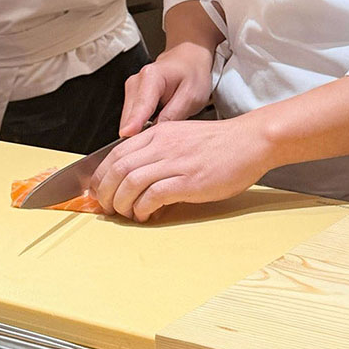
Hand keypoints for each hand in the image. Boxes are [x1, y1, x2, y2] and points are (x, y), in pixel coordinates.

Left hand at [89, 116, 270, 221]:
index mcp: (159, 133)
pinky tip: (146, 215)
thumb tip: (137, 177)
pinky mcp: (188, 181)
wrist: (249, 142)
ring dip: (121, 203)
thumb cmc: (219, 144)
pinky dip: (142, 209)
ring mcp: (175, 162)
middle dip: (105, 192)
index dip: (101, 175)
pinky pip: (153, 196)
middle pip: (117, 169)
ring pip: (130, 183)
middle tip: (106, 208)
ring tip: (125, 214)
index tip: (98, 191)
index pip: (116, 153)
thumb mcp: (182, 137)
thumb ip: (159, 151)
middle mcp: (162, 145)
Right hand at [118, 42, 214, 136]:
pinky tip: (156, 127)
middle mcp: (136, 82)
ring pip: (128, 121)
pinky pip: (131, 120)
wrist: (188, 60)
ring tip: (161, 134)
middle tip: (158, 147)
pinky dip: (141, 128)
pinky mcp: (131, 98)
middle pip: (130, 116)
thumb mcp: (191, 96)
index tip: (127, 134)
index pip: (141, 105)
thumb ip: (174, 114)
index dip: (134, 122)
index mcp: (152, 77)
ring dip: (140, 132)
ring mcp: (131, 90)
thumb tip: (156, 132)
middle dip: (140, 135)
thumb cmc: (192, 74)